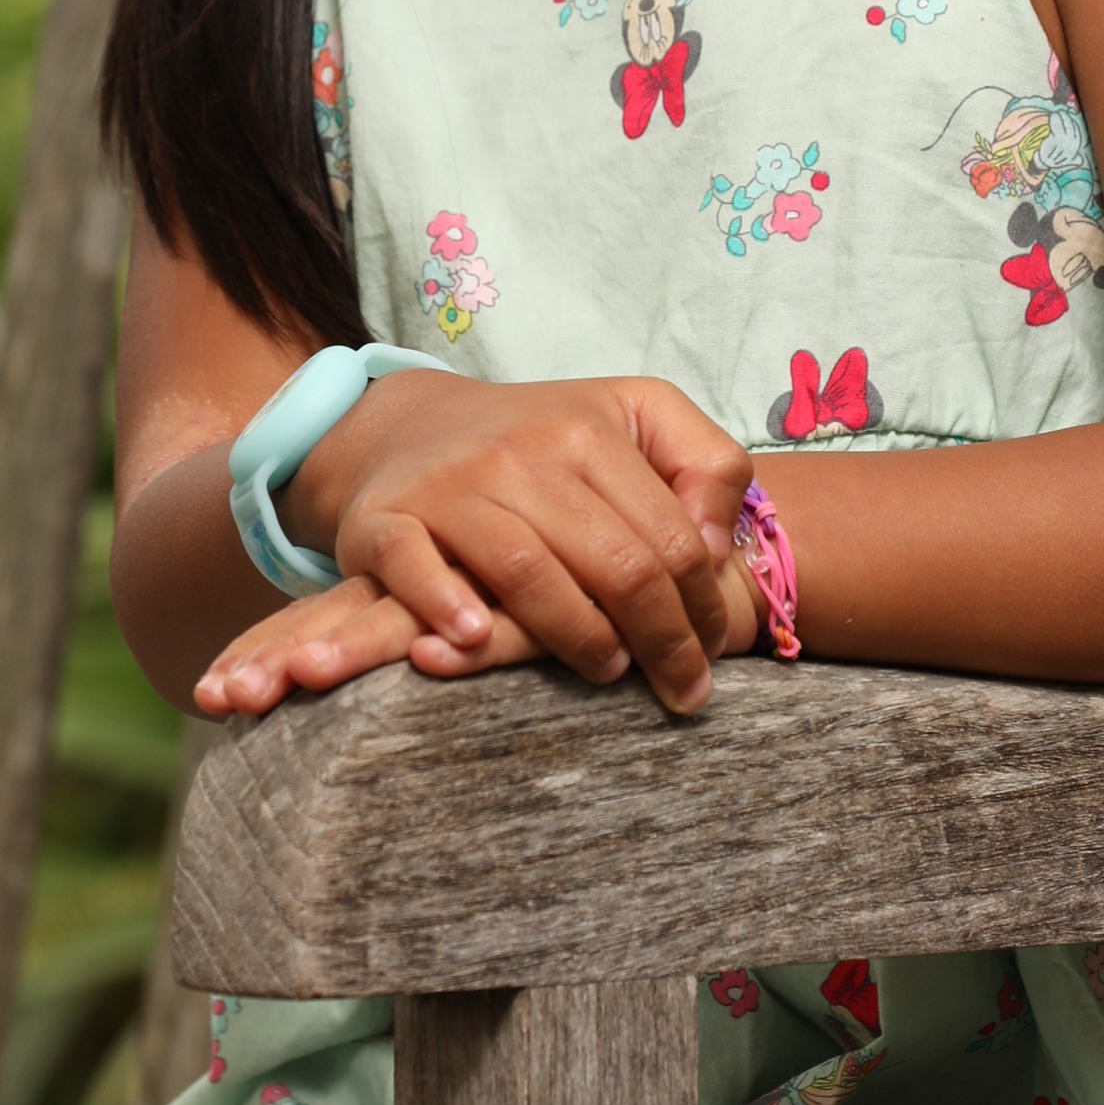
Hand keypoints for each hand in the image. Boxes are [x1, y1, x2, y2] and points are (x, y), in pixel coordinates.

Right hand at [284, 372, 753, 713]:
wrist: (413, 426)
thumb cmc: (542, 437)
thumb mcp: (636, 415)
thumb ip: (704, 462)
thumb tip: (715, 545)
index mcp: (586, 433)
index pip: (668, 534)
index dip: (701, 602)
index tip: (715, 648)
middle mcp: (521, 455)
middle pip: (612, 562)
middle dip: (662, 640)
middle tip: (685, 689)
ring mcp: (451, 486)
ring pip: (526, 569)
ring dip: (577, 636)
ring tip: (610, 673)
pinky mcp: (387, 519)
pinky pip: (414, 565)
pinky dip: (445, 604)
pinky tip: (478, 638)